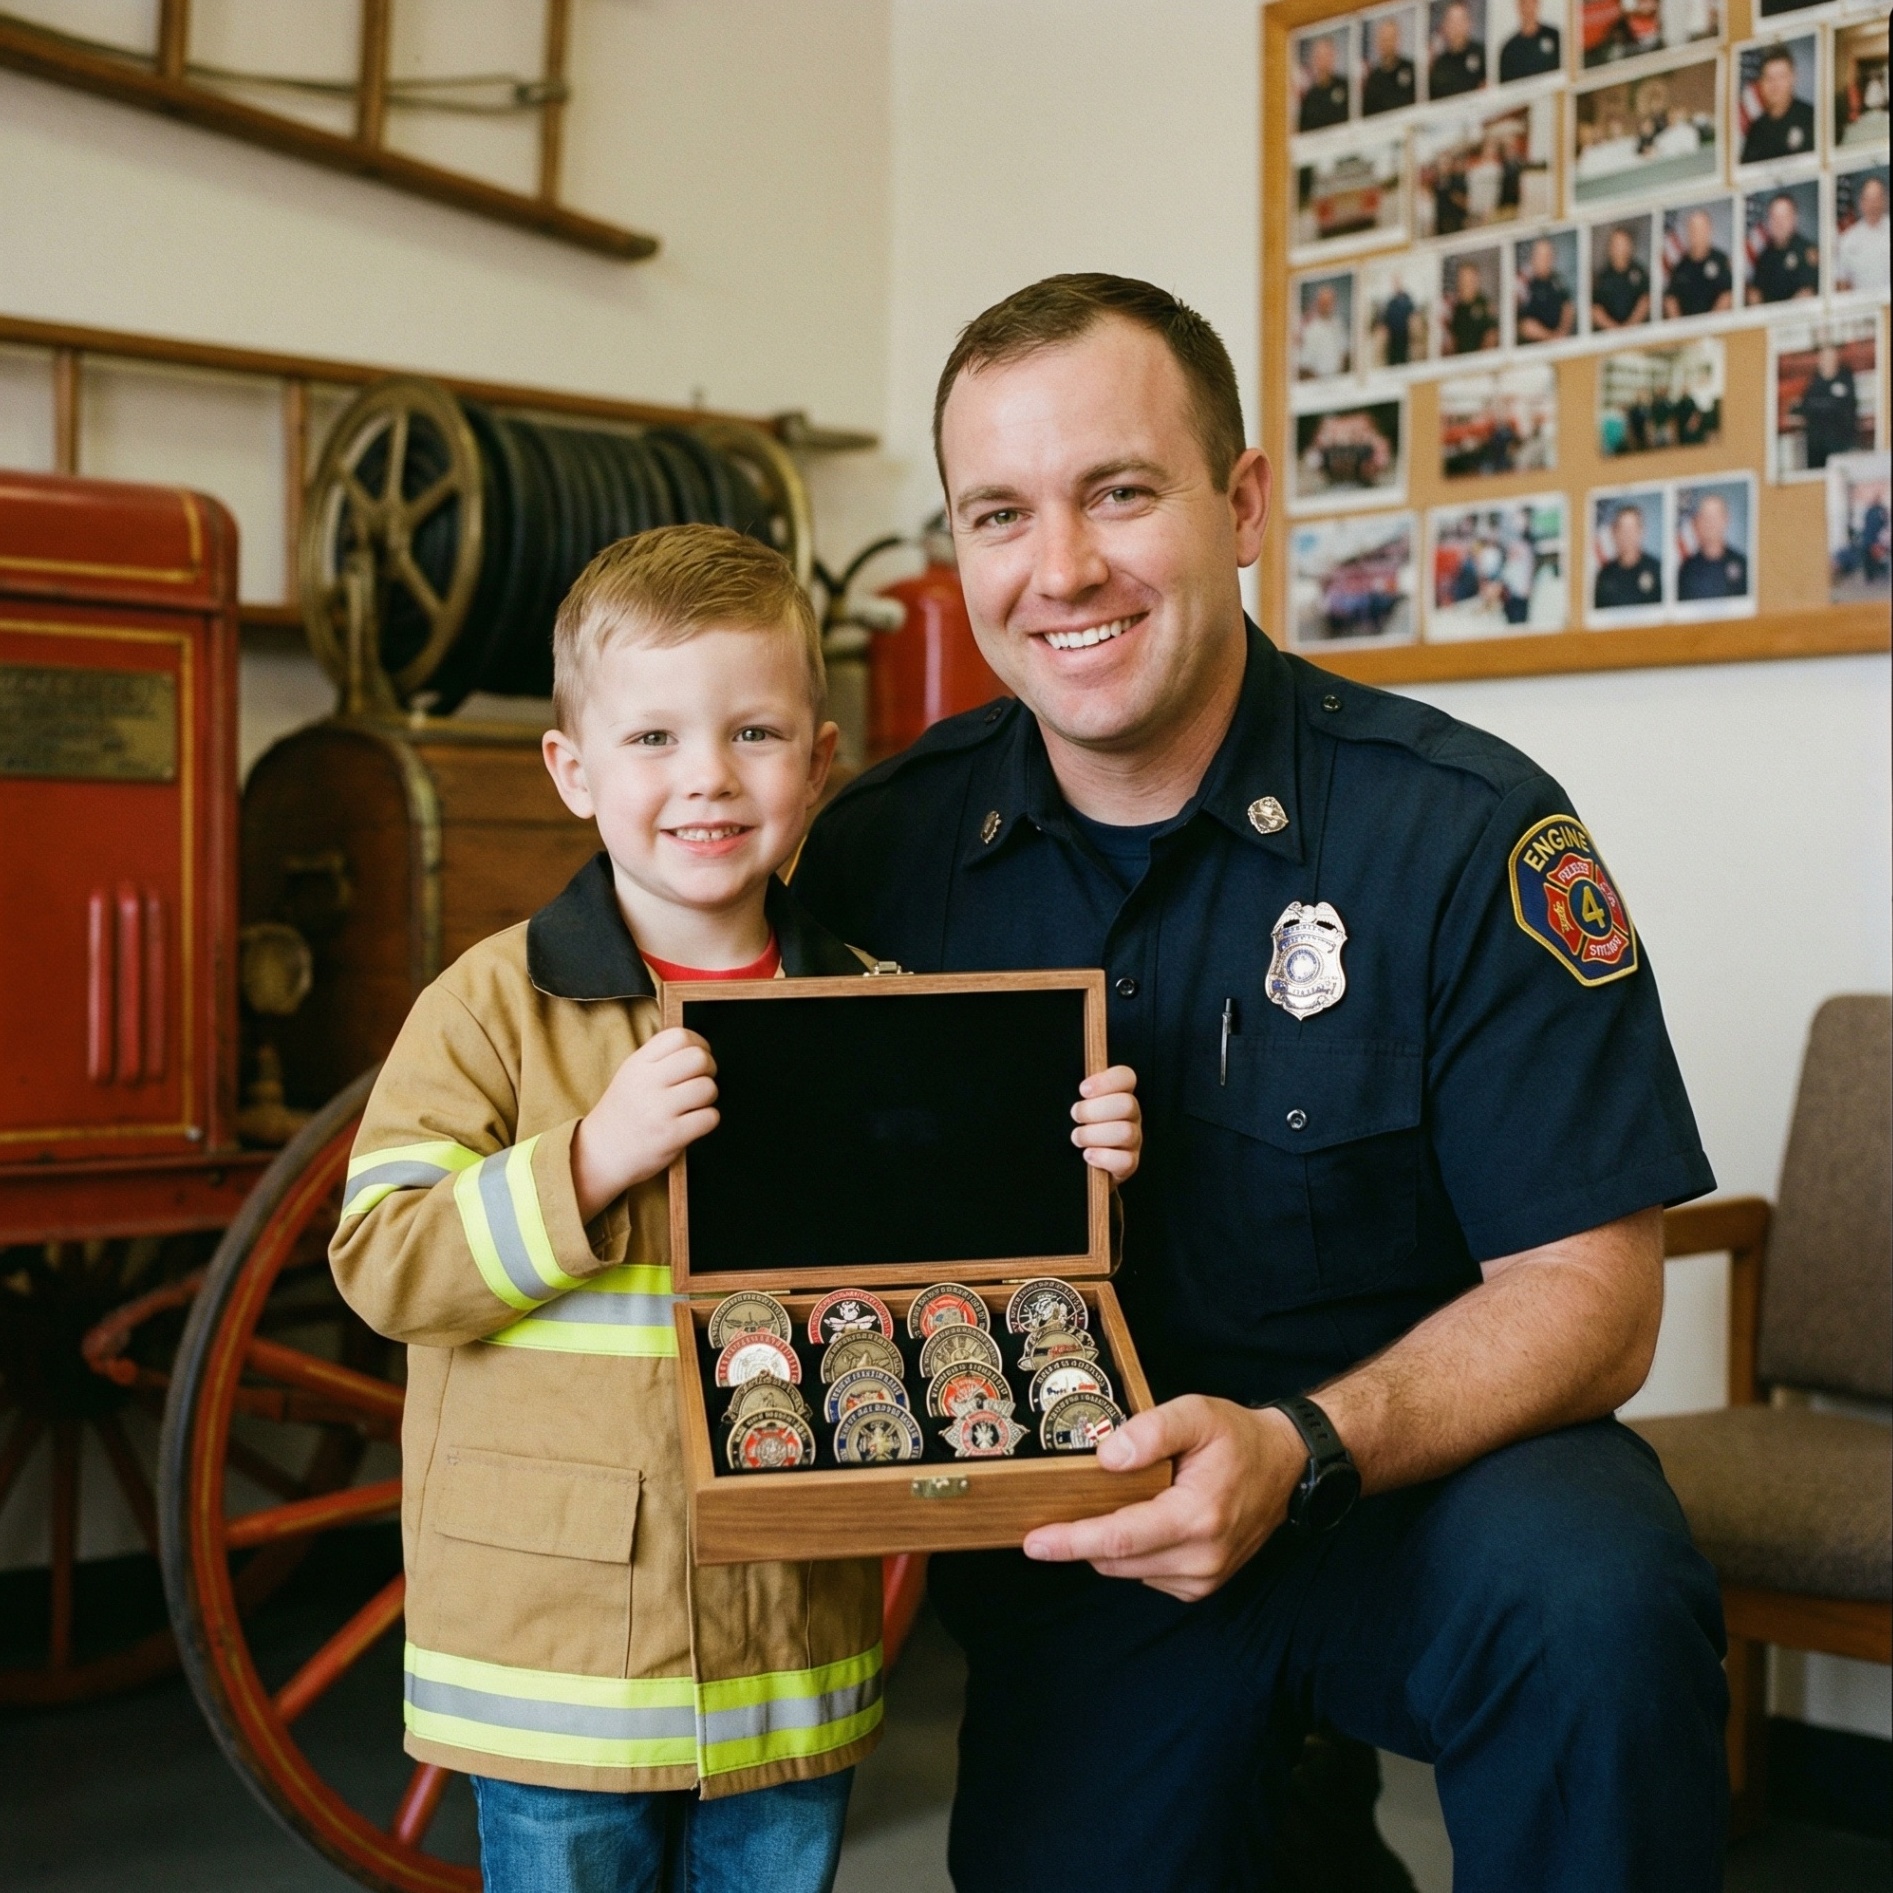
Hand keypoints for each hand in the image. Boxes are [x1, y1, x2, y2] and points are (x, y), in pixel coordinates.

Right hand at [570, 1027, 718, 1218]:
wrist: (599, 1154)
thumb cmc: (623, 1113)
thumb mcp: (630, 1076)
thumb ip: (658, 1059)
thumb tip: (698, 1048)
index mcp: (638, 1064)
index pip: (679, 1036)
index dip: (698, 1043)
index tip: (698, 1057)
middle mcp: (647, 1083)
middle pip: (699, 1058)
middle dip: (709, 1069)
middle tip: (700, 1081)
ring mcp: (659, 1110)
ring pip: (708, 1088)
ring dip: (709, 1097)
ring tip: (695, 1105)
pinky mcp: (670, 1135)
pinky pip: (709, 1117)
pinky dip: (708, 1120)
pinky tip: (694, 1123)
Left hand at [1021, 1395, 1306, 1601]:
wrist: (1286, 1466)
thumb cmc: (1238, 1438)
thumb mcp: (1196, 1414)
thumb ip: (1150, 1431)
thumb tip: (1106, 1458)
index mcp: (1198, 1517)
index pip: (1120, 1538)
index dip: (1072, 1541)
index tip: (1035, 1542)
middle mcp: (1202, 1558)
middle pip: (1116, 1560)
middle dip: (1079, 1539)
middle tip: (1053, 1510)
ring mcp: (1204, 1578)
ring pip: (1127, 1570)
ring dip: (1106, 1544)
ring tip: (1111, 1504)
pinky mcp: (1202, 1585)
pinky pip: (1146, 1574)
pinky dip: (1131, 1552)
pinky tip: (1140, 1519)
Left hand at [1072, 1065, 1140, 1181]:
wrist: (1090, 1161)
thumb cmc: (1083, 1126)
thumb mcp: (1082, 1106)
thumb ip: (1083, 1093)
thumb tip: (1074, 1087)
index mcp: (1121, 1094)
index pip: (1126, 1076)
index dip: (1106, 1081)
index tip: (1083, 1090)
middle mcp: (1132, 1115)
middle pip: (1127, 1104)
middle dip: (1093, 1110)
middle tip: (1075, 1115)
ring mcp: (1134, 1140)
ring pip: (1125, 1132)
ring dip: (1093, 1135)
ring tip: (1077, 1137)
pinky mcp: (1130, 1162)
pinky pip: (1124, 1160)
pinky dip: (1102, 1157)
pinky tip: (1088, 1154)